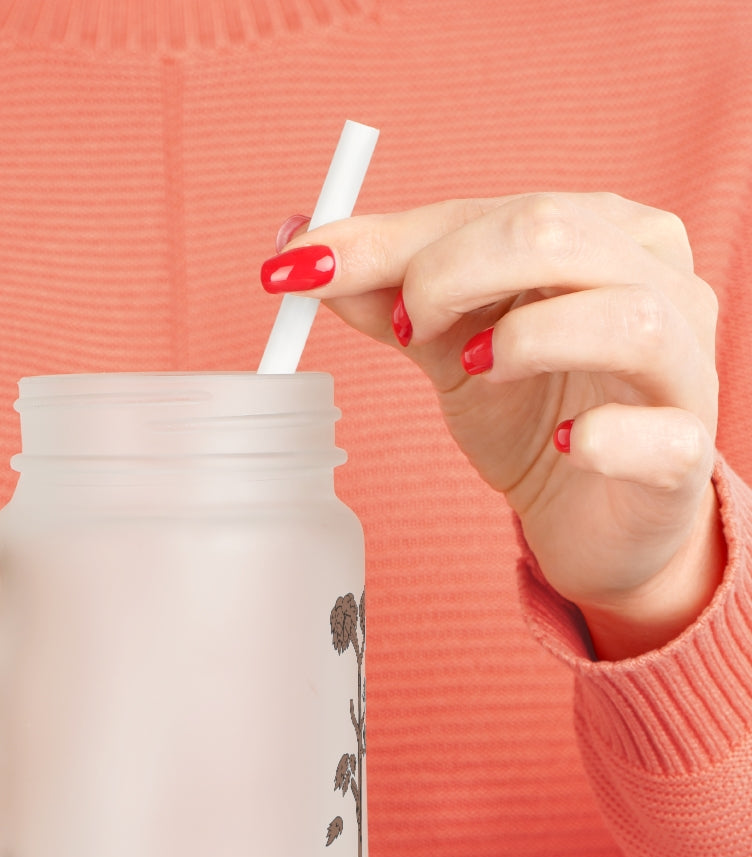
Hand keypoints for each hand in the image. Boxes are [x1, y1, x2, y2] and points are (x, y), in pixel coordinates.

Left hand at [264, 193, 724, 658]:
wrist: (591, 514)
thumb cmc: (530, 412)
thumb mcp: (448, 345)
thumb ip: (386, 295)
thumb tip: (300, 249)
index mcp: (599, 234)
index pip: (490, 211)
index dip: (389, 240)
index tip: (301, 269)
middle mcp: (657, 280)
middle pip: (555, 234)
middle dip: (449, 274)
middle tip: (404, 329)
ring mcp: (684, 366)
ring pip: (626, 317)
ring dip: (525, 340)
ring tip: (474, 371)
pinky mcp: (686, 455)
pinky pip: (659, 434)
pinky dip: (602, 437)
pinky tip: (565, 446)